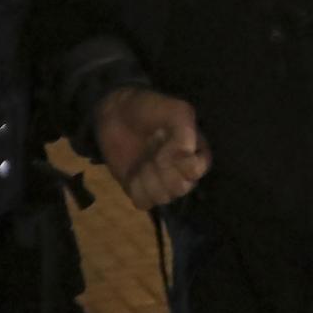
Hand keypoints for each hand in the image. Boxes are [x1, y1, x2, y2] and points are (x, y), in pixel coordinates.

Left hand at [94, 87, 209, 208]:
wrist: (116, 113)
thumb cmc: (149, 109)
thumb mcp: (176, 111)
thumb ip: (186, 133)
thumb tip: (185, 157)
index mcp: (196, 153)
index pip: (196, 171)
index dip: (180, 162)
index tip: (166, 144)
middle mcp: (182, 172)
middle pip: (181, 188)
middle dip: (162, 171)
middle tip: (151, 153)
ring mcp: (161, 183)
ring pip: (163, 197)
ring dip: (148, 179)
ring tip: (142, 161)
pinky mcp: (141, 190)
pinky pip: (144, 203)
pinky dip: (136, 188)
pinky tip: (133, 174)